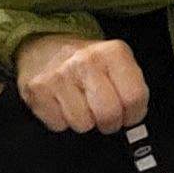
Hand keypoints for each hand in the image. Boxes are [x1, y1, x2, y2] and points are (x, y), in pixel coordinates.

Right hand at [12, 34, 147, 133]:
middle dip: (110, 123)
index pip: (135, 96)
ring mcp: (60, 76)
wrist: (45, 47)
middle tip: (106, 118)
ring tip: (82, 105)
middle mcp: (86, 62)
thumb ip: (131, 85)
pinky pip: (59, 125)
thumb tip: (135, 116)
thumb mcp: (116, 61)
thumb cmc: (87, 61)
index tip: (129, 115)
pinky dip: (63, 121)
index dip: (135, 114)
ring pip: (83, 124)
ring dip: (85, 122)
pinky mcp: (38, 91)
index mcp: (113, 52)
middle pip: (109, 114)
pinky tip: (63, 104)